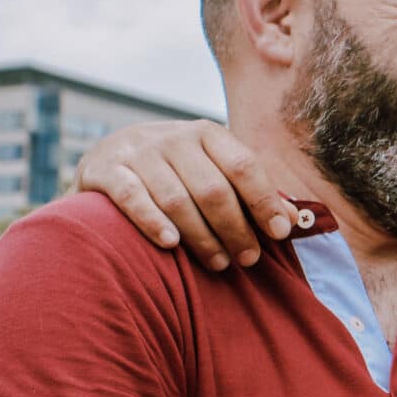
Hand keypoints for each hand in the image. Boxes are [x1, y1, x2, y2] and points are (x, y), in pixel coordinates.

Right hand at [75, 120, 301, 270]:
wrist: (106, 158)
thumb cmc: (174, 173)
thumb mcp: (211, 170)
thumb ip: (248, 192)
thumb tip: (293, 221)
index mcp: (206, 133)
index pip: (243, 165)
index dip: (265, 201)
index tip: (280, 233)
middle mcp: (172, 137)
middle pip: (212, 188)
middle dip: (235, 228)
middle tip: (248, 259)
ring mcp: (136, 151)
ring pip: (176, 198)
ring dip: (201, 236)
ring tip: (218, 263)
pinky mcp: (104, 169)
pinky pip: (131, 197)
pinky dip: (151, 220)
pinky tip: (171, 243)